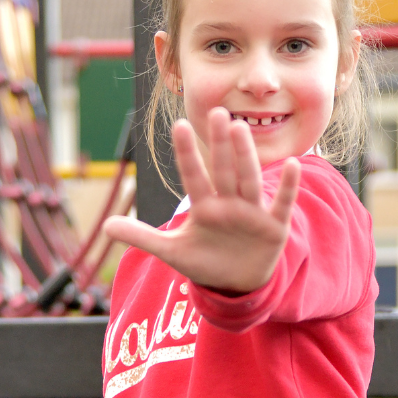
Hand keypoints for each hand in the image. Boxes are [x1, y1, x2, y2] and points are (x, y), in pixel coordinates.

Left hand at [104, 107, 299, 292]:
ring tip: (241, 129)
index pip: (193, 176)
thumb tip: (106, 226)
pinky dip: (287, 187)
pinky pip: (281, 204)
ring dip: (245, 157)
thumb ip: (141, 237)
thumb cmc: (205, 262)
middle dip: (219, 144)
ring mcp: (252, 213)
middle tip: (217, 112)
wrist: (237, 284)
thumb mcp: (171, 252)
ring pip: (249, 180)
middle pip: (223, 170)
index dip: (187, 153)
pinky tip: (292, 163)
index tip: (180, 126)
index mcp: (204, 207)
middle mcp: (229, 204)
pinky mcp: (273, 228)